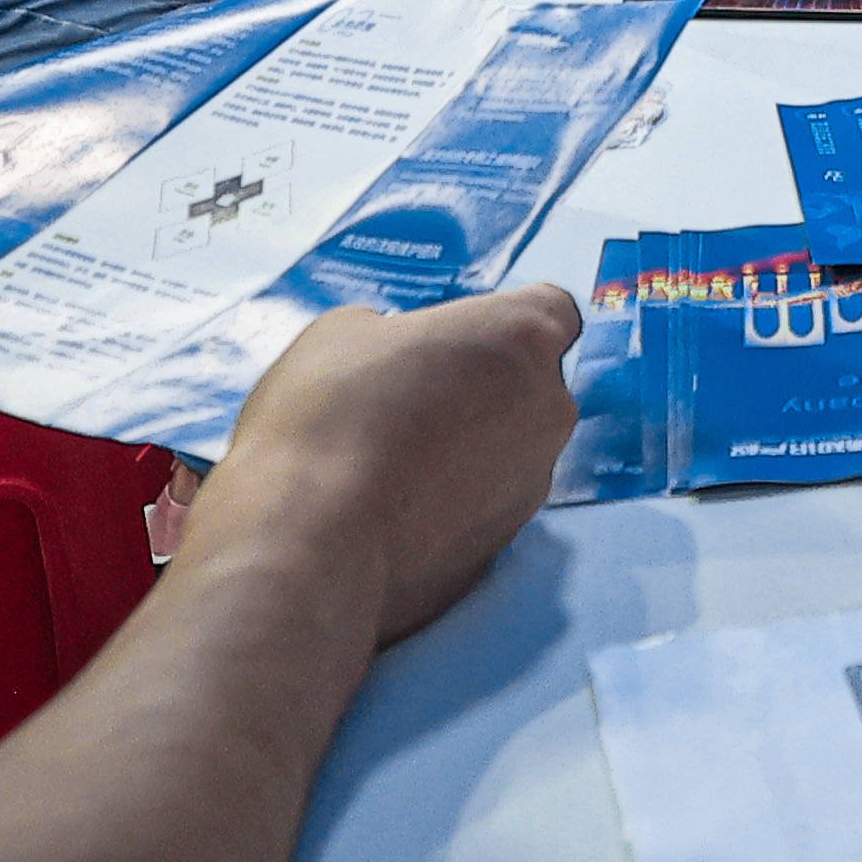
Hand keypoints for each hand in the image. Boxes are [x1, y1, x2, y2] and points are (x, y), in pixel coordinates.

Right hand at [178, 285, 583, 644]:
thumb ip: (398, 335)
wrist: (309, 543)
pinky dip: (447, 507)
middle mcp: (548, 411)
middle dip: (483, 386)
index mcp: (522, 338)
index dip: (503, 320)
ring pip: (509, 453)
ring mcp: (531, 488)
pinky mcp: (500, 550)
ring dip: (466, 450)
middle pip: (532, 386)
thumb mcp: (343, 332)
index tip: (456, 335)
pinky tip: (387, 511)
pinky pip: (480, 511)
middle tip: (409, 396)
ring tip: (387, 461)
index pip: (551, 310)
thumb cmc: (328, 417)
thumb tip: (401, 358)